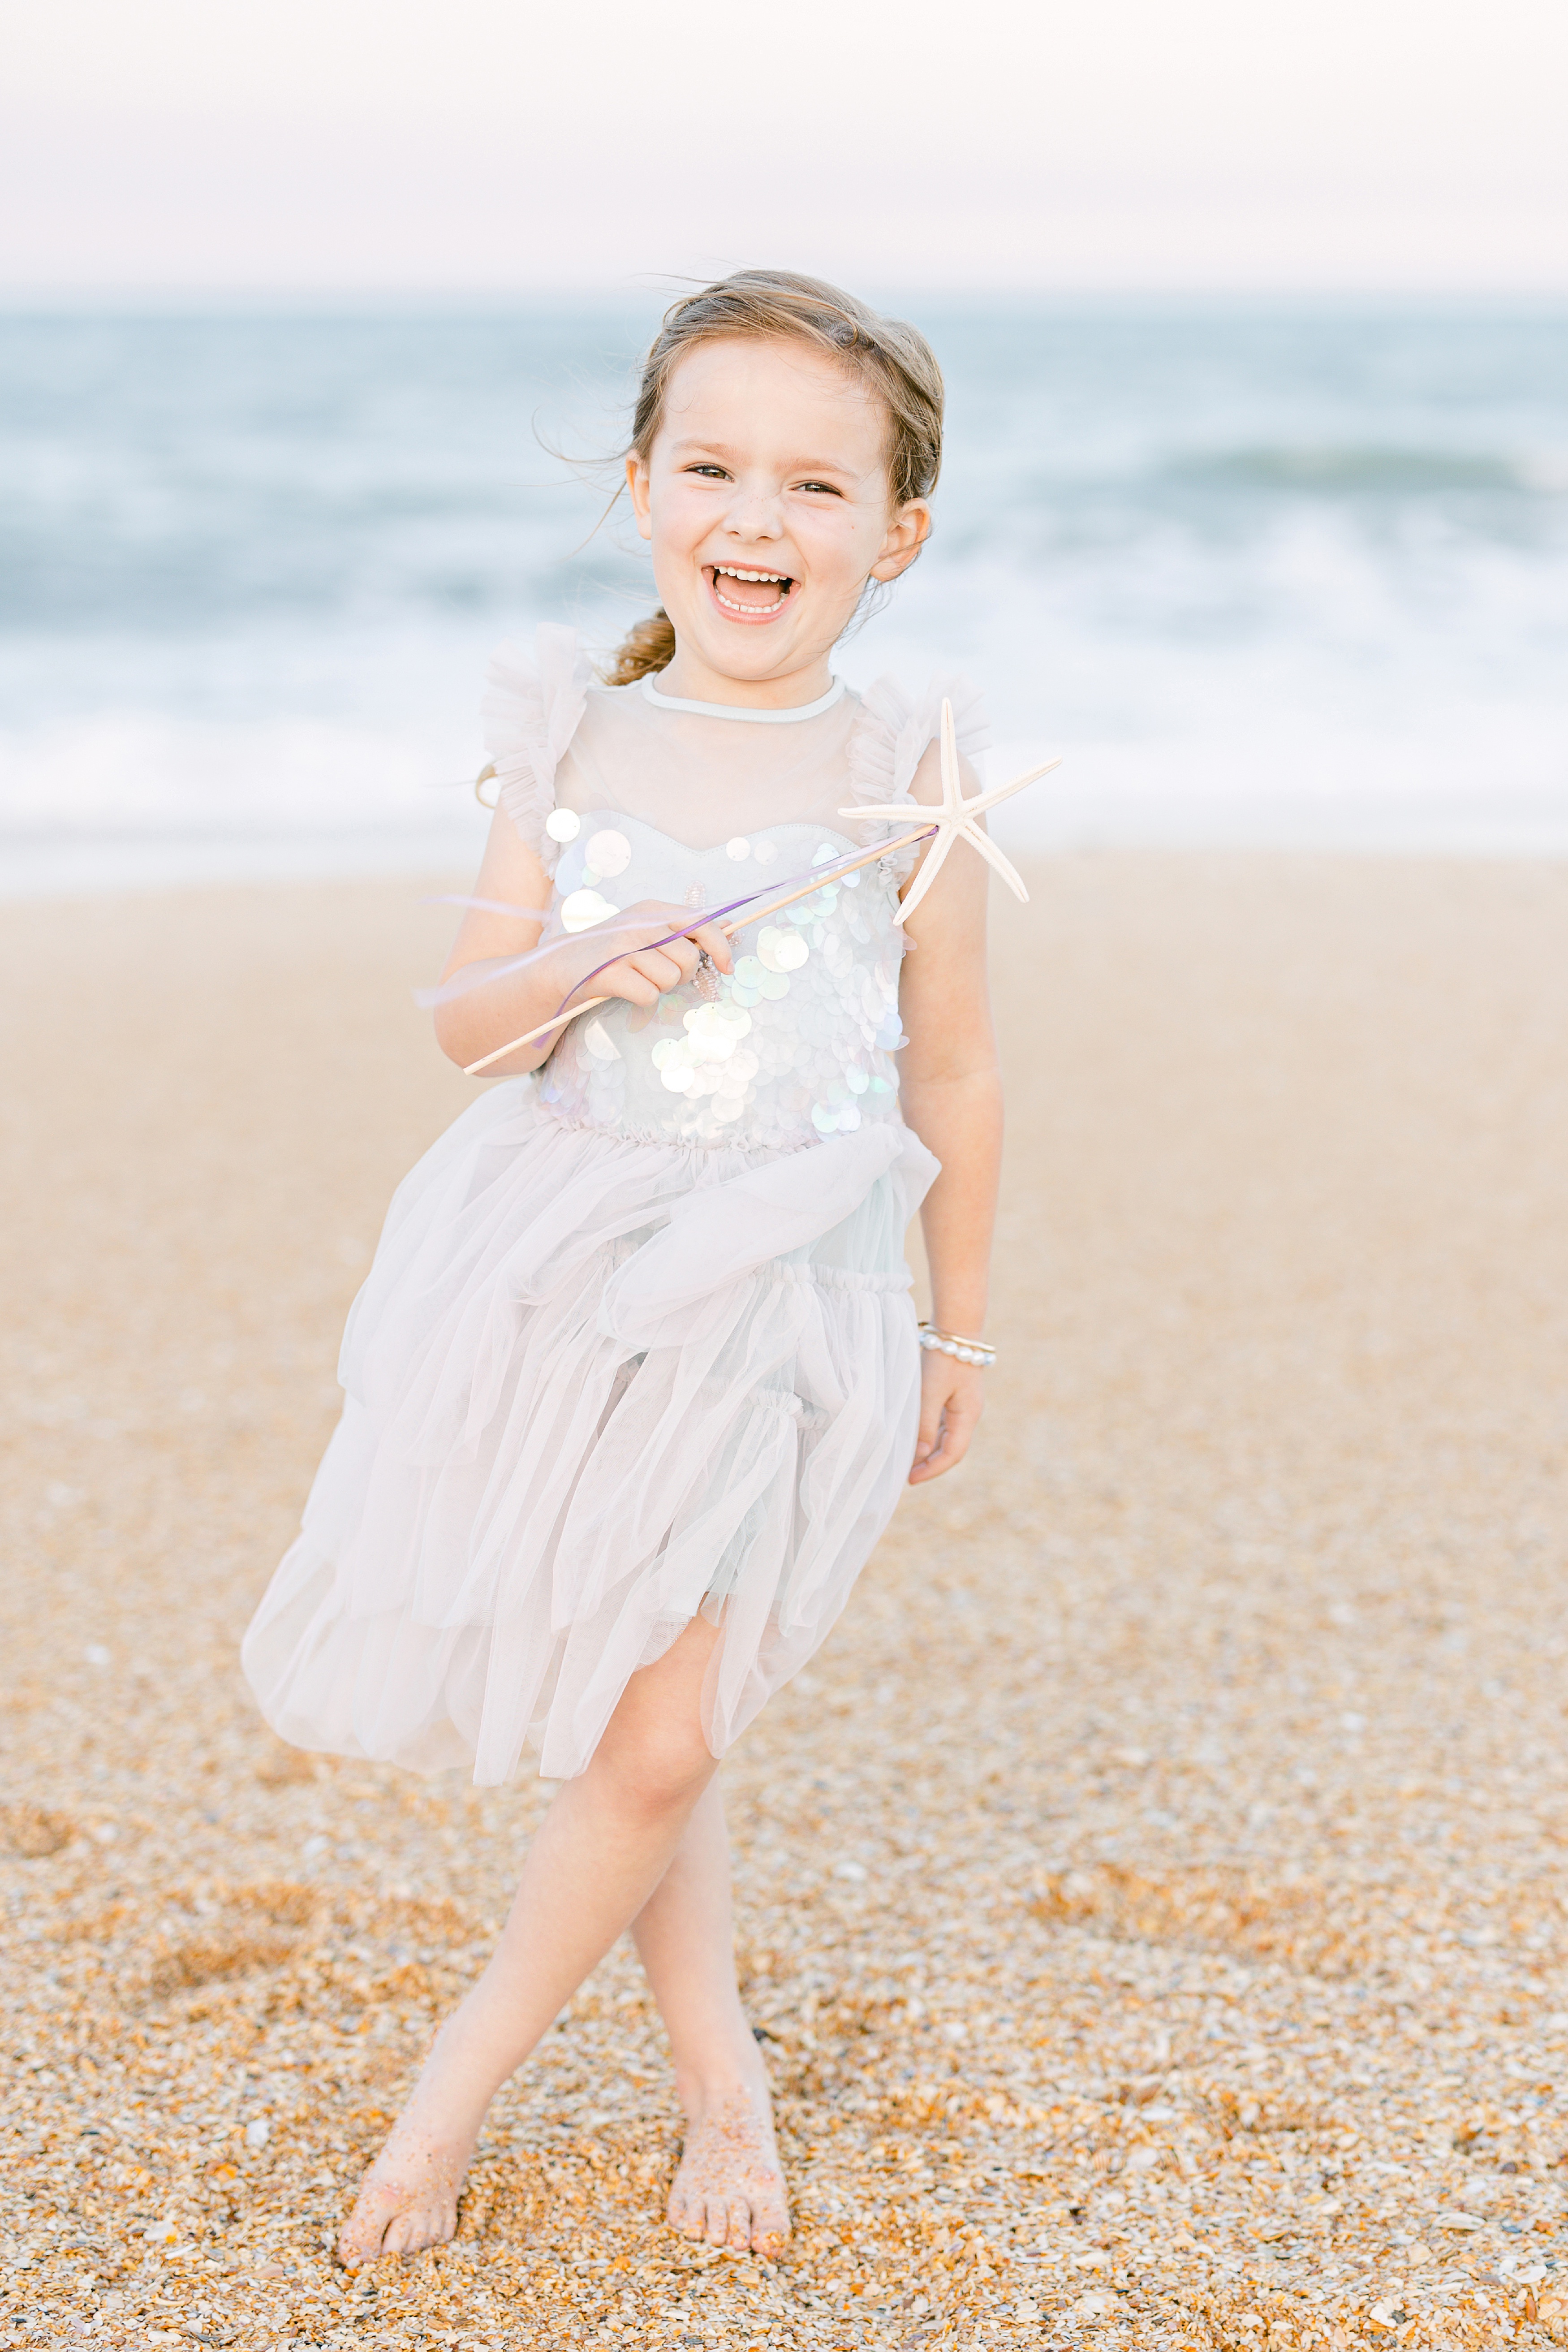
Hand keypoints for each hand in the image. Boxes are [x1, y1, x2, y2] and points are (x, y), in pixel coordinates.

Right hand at [553, 900, 733, 1010]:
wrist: (563, 965)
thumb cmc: (613, 951)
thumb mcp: (649, 930)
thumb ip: (686, 929)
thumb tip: (730, 926)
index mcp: (652, 910)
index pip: (700, 923)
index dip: (719, 947)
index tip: (726, 967)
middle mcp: (639, 923)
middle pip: (688, 958)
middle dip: (682, 975)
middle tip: (661, 975)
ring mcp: (622, 947)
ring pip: (670, 979)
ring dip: (659, 987)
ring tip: (639, 978)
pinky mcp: (609, 972)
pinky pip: (649, 996)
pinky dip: (642, 999)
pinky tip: (626, 988)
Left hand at [908, 1352, 984, 1482]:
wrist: (956, 1328)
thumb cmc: (942, 1359)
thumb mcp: (930, 1393)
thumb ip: (925, 1424)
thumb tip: (920, 1454)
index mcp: (968, 1416)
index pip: (952, 1454)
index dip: (932, 1470)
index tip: (910, 1480)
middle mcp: (969, 1414)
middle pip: (951, 1448)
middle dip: (929, 1463)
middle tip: (905, 1474)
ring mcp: (963, 1405)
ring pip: (946, 1436)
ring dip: (929, 1450)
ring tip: (906, 1459)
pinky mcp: (956, 1395)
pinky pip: (943, 1423)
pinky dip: (930, 1434)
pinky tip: (914, 1437)